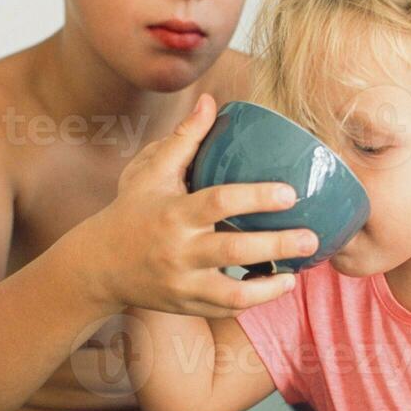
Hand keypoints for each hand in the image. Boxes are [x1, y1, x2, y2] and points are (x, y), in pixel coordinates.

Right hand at [81, 94, 317, 317]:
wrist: (99, 266)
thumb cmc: (132, 211)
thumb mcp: (151, 173)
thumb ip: (184, 138)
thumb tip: (210, 101)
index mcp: (173, 213)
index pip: (218, 203)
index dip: (256, 197)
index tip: (290, 193)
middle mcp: (178, 251)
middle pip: (234, 251)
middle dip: (277, 246)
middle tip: (311, 238)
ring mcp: (182, 283)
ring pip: (233, 293)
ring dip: (271, 286)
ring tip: (298, 273)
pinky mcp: (186, 305)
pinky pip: (225, 309)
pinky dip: (253, 300)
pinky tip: (276, 285)